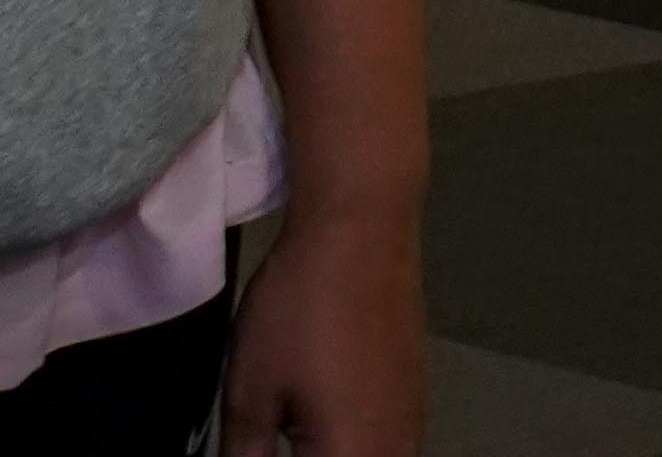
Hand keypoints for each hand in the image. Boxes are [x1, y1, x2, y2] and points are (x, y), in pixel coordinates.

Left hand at [224, 203, 427, 455]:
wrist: (362, 228)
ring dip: (330, 452)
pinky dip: (354, 446)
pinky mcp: (417, 397)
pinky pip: (388, 447)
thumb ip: (244, 453)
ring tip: (291, 433)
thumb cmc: (300, 307)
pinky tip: (320, 423)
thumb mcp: (251, 388)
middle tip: (266, 439)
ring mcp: (413, 425)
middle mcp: (396, 452)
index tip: (251, 451)